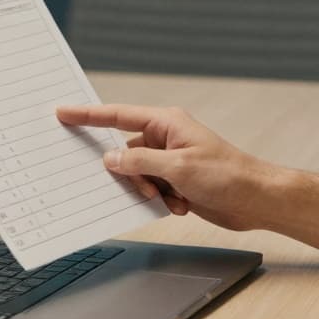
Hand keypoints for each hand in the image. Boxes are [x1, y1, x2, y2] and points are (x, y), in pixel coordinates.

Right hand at [57, 104, 274, 231]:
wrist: (256, 200)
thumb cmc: (227, 176)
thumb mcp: (178, 168)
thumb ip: (140, 163)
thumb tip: (111, 159)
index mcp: (166, 123)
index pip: (117, 116)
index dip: (88, 115)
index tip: (63, 113)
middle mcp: (165, 138)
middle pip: (125, 153)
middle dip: (130, 175)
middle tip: (147, 187)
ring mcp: (170, 160)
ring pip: (136, 175)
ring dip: (148, 191)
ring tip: (172, 198)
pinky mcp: (175, 180)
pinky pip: (150, 189)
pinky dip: (160, 201)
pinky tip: (181, 205)